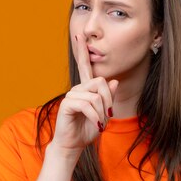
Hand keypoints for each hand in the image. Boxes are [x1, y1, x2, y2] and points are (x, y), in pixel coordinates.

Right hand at [49, 34, 117, 158]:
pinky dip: (96, 117)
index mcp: (86, 89)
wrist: (73, 145)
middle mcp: (77, 89)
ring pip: (96, 96)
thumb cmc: (87, 130)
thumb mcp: (104, 114)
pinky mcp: (67, 104)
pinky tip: (95, 125)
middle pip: (100, 82)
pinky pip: (88, 105)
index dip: (82, 50)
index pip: (84, 66)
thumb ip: (108, 98)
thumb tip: (114, 81)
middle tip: (108, 117)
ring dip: (102, 112)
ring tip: (99, 124)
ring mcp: (71, 95)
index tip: (78, 35)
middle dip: (108, 100)